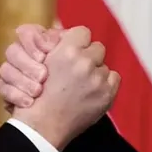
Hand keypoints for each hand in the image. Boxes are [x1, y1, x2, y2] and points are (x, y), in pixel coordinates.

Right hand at [0, 26, 120, 149]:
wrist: (42, 125)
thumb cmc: (37, 94)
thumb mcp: (38, 61)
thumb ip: (53, 43)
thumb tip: (60, 26)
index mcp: (67, 51)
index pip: (82, 32)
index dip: (77, 41)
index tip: (72, 50)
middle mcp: (85, 62)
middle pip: (97, 47)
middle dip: (88, 56)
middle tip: (77, 70)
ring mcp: (98, 79)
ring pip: (104, 64)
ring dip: (96, 71)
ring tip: (81, 84)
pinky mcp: (107, 94)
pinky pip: (114, 78)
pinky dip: (106, 84)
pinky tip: (91, 92)